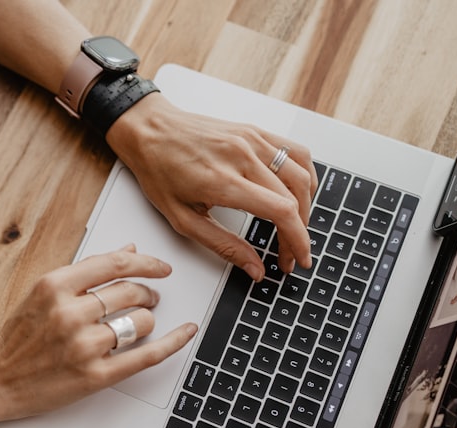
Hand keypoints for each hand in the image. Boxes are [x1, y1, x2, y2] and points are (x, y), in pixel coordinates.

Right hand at [0, 245, 196, 419]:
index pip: (114, 264)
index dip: (146, 262)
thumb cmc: (18, 338)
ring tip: (141, 322)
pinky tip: (185, 332)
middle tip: (149, 297)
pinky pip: (145, 356)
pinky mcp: (95, 376)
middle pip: (130, 291)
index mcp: (54, 286)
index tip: (160, 266)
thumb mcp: (43, 294)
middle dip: (147, 292)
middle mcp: (69, 313)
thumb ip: (85, 272)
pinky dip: (172, 343)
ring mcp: (83, 346)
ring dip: (148, 319)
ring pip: (140, 322)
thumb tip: (128, 251)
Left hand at [106, 94, 318, 279]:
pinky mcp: (255, 131)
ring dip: (307, 206)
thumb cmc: (159, 171)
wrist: (149, 129)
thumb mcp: (182, 220)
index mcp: (223, 181)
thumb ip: (223, 246)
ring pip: (302, 174)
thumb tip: (254, 268)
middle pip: (294, 198)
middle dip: (299, 233)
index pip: (281, 212)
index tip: (297, 260)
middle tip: (289, 254)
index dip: (297, 241)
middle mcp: (243, 156)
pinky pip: (296, 151)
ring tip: (296, 227)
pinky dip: (305, 176)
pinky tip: (298, 193)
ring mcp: (252, 140)